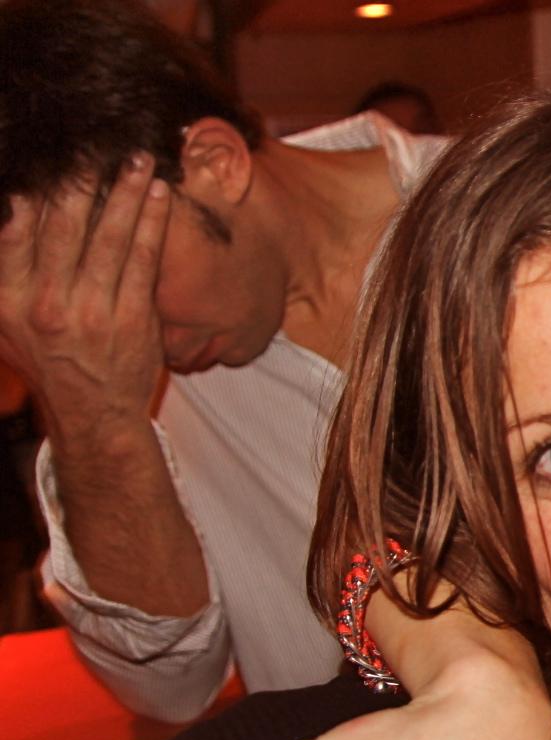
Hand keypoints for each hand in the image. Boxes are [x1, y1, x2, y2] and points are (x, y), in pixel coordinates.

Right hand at [0, 157, 170, 435]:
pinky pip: (145, 260)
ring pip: (111, 237)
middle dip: (82, 179)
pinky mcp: (132, 319)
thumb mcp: (5, 317)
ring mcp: (91, 312)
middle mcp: (44, 303)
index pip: (18, 228)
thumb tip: (12, 204)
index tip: (52, 151)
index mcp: (7, 297)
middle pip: (64, 226)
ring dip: (126, 192)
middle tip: (97, 142)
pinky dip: (152, 223)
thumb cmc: (46, 355)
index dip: (36, 187)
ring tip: (139, 159)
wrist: (93, 412)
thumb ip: (5, 265)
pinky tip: (159, 195)